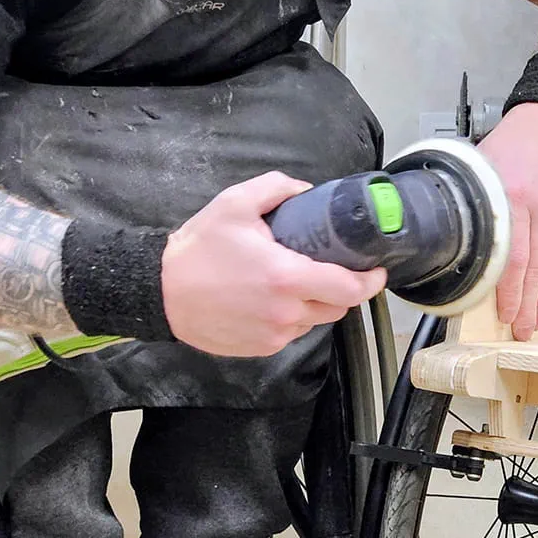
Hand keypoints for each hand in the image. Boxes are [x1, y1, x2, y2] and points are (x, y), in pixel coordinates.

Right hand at [161, 172, 386, 356]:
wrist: (161, 292)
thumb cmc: (198, 248)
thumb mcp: (235, 204)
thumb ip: (277, 188)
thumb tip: (307, 191)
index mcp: (287, 277)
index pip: (349, 288)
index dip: (371, 281)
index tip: (377, 271)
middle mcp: (286, 312)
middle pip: (338, 307)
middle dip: (342, 289)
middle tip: (331, 269)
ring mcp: (274, 335)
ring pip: (315, 321)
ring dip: (315, 303)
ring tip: (294, 282)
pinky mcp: (261, 349)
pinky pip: (291, 333)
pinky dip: (291, 318)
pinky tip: (271, 300)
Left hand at [478, 103, 537, 339]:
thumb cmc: (516, 141)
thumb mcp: (484, 164)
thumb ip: (474, 202)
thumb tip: (451, 238)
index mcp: (513, 195)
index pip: (511, 255)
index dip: (508, 290)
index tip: (503, 314)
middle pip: (534, 267)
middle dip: (525, 305)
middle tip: (518, 331)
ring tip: (532, 323)